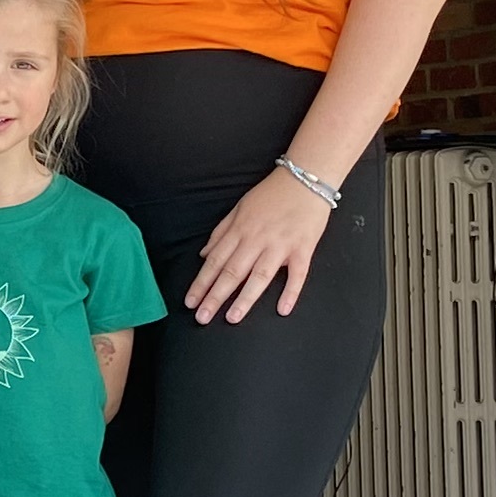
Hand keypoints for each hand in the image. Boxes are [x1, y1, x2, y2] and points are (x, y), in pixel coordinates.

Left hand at [188, 163, 337, 324]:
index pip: (215, 261)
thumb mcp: (240, 207)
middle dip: (215, 296)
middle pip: (232, 271)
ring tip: (232, 317)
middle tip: (202, 317)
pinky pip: (297, 274)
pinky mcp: (303, 248)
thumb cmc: (271, 194)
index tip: (190, 302)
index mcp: (240, 230)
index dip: (202, 283)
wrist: (305, 179)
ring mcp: (281, 245)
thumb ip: (221, 232)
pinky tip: (282, 309)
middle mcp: (257, 239)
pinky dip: (291, 292)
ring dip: (245, 298)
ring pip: (260, 275)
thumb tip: (204, 255)